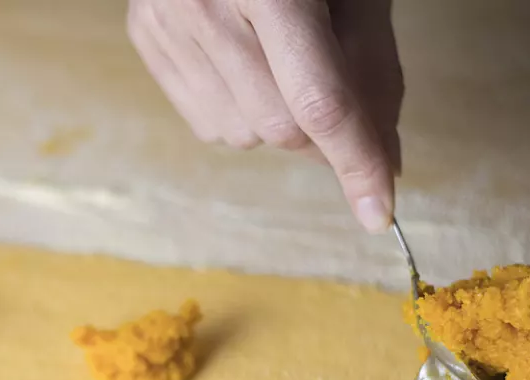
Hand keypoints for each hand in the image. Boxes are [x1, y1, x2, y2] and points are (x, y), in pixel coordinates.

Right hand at [127, 0, 403, 232]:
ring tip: (285, 59)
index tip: (379, 209)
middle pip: (282, 128)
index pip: (319, 101)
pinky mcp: (144, 35)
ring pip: (243, 135)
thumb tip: (384, 158)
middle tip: (346, 103)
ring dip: (281, 120)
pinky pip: (207, 123)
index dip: (356, 161)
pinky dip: (242, 112)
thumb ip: (373, 67)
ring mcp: (165, 21)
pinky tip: (247, 62)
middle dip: (325, 133)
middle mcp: (205, 4)